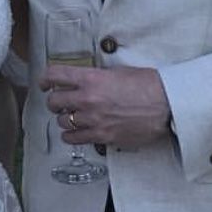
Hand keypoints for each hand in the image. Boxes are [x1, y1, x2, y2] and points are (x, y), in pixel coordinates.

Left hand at [39, 64, 170, 150]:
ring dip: (65, 119)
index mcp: (91, 79)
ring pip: (63, 122)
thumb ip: (96, 77)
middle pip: (54, 101)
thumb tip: (83, 82)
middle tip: (59, 101)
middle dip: (54, 101)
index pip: (56, 75)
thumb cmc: (148, 85)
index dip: (45, 78)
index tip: (44, 82)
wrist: (167, 105)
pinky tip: (77, 132)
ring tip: (72, 117)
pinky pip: (75, 139)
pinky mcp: (102, 137)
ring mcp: (94, 120)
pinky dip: (73, 136)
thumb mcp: (118, 72)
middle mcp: (88, 100)